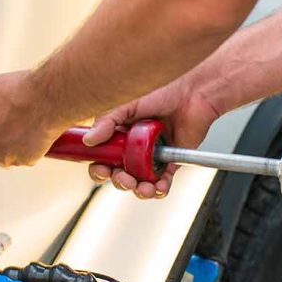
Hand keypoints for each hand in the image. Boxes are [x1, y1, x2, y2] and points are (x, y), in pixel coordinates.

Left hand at [0, 70, 64, 167]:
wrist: (43, 100)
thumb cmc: (18, 93)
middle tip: (1, 131)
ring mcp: (6, 157)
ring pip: (4, 157)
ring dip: (9, 147)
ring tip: (20, 128)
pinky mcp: (25, 160)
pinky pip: (24, 157)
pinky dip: (27, 149)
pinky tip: (31, 133)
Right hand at [84, 77, 219, 199]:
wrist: (192, 94)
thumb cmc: (162, 92)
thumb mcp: (127, 104)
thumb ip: (107, 122)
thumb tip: (89, 140)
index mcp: (119, 135)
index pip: (103, 157)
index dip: (99, 167)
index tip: (102, 169)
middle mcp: (133, 148)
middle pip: (119, 174)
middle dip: (119, 181)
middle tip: (124, 178)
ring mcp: (151, 156)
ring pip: (139, 182)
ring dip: (138, 190)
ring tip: (142, 187)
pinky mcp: (170, 162)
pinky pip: (162, 182)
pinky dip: (159, 189)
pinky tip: (157, 187)